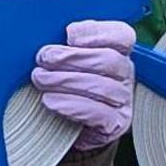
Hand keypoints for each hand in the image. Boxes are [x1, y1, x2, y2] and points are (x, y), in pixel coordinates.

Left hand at [32, 18, 138, 151]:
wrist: (68, 132)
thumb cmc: (65, 89)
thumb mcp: (64, 63)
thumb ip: (64, 47)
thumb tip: (54, 36)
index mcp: (117, 53)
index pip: (121, 36)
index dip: (97, 32)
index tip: (69, 35)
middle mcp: (125, 75)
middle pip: (109, 60)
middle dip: (72, 57)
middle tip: (44, 58)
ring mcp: (123, 101)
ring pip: (102, 87)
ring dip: (66, 81)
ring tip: (40, 79)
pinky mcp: (116, 125)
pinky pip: (99, 114)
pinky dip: (71, 105)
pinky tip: (50, 101)